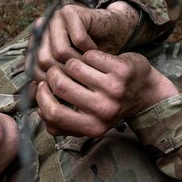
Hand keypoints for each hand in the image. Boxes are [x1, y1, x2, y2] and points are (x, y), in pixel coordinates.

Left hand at [29, 1, 138, 81]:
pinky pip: (78, 39)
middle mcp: (42, 29)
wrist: (113, 30)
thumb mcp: (70, 72)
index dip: (50, 82)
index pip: (32, 68)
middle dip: (66, 73)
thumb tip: (40, 100)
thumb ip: (54, 83)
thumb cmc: (92, 57)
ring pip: (60, 51)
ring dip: (79, 63)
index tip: (67, 91)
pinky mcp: (71, 11)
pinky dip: (89, 50)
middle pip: (45, 60)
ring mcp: (55, 18)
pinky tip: (96, 53)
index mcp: (37, 43)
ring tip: (90, 67)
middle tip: (82, 79)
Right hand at [34, 50, 178, 137]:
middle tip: (57, 69)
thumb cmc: (110, 104)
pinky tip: (93, 58)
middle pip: (60, 85)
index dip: (42, 97)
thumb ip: (63, 122)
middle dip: (53, 73)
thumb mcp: (89, 120)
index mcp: (92, 128)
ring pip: (73, 66)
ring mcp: (114, 90)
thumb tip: (34, 111)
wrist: (146, 92)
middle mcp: (103, 111)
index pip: (53, 114)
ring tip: (75, 64)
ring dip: (70, 61)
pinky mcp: (121, 70)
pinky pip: (90, 54)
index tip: (43, 87)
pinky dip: (88, 53)